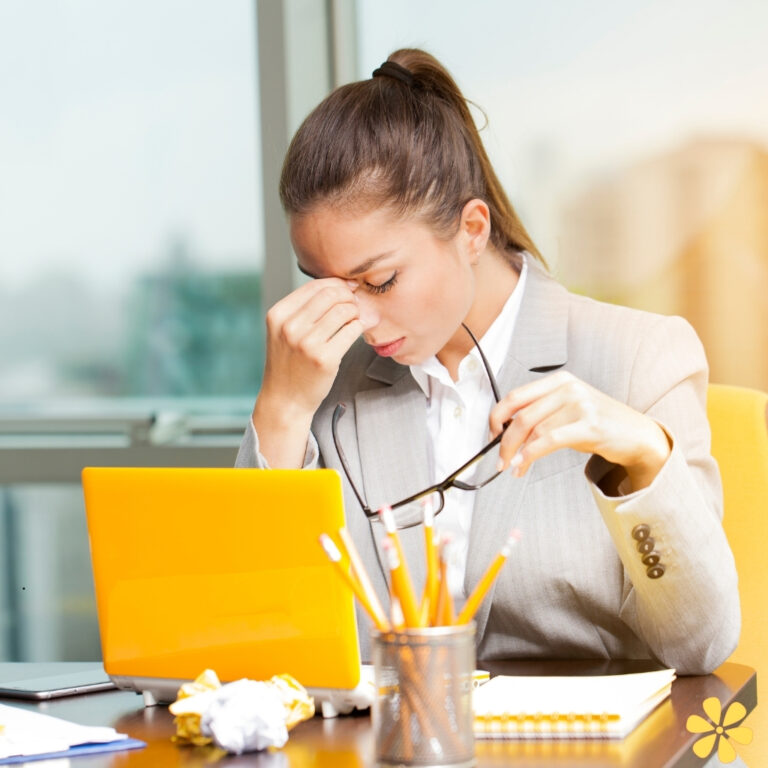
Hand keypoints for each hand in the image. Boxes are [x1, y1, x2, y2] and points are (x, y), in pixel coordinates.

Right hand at [258, 277, 377, 417]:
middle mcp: (290, 326)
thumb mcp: (284, 331)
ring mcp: (306, 343)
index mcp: (278, 314)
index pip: (315, 285)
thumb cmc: (290, 363)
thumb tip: (342, 286)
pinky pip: (352, 330)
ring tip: (355, 320)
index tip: (349, 290)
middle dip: (349, 296)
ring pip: (344, 311)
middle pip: (331, 294)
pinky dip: (359, 327)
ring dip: (356, 312)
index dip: (337, 284)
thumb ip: (305, 309)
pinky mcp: (324, 359)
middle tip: (355, 305)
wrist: (285, 400)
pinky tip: (356, 332)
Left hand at [488, 371, 671, 491]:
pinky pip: (550, 440)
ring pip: (533, 429)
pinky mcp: (590, 425)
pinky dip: (531, 454)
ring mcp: (580, 405)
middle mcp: (568, 388)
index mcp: (559, 381)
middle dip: (504, 440)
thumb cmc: (599, 424)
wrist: (637, 435)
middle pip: (521, 415)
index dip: (496, 417)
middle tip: (499, 458)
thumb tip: (506, 433)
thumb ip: (540, 414)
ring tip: (513, 467)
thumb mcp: (567, 410)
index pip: (515, 396)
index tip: (491, 435)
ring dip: (517, 452)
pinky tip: (523, 465)